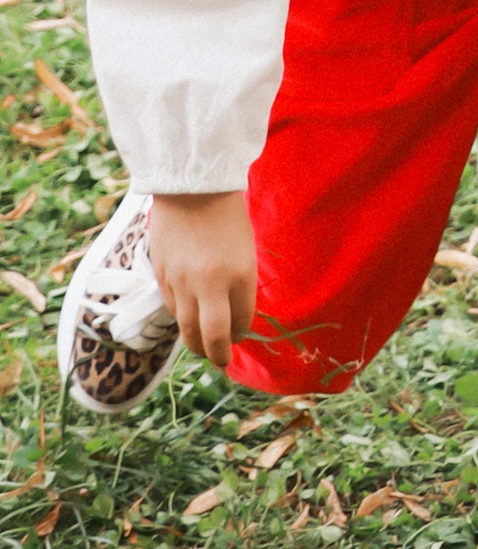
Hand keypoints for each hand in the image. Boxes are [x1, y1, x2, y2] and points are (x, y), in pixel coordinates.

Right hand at [148, 192, 256, 370]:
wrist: (191, 188)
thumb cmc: (226, 216)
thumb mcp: (245, 250)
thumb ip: (239, 284)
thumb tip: (233, 317)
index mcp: (240, 274)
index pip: (241, 321)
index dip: (241, 333)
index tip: (240, 336)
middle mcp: (211, 284)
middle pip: (212, 336)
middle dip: (218, 354)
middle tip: (222, 360)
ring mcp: (183, 282)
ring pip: (187, 328)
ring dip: (196, 343)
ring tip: (203, 349)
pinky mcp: (162, 276)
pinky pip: (172, 309)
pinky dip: (182, 319)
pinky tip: (187, 320)